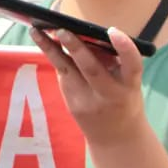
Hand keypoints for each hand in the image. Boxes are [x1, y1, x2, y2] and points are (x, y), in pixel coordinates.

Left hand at [30, 27, 146, 147]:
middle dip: (76, 48)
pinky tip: (43, 41)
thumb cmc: (123, 99)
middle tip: (62, 29)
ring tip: (36, 31)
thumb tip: (85, 33)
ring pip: (67, 72)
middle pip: (92, 70)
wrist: (116, 138)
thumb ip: (113, 60)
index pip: (132, 66)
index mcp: (130, 86)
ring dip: (50, 49)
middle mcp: (110, 95)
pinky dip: (54, 56)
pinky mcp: (72, 105)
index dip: (125, 48)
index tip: (113, 30)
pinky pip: (63, 75)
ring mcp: (88, 102)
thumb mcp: (128, 82)